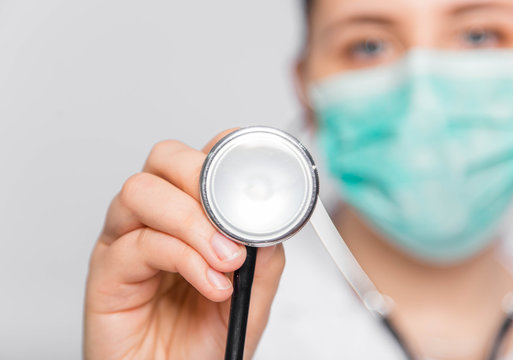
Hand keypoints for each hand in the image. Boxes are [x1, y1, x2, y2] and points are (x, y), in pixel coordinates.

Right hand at [84, 130, 284, 359]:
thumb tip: (269, 224)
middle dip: (202, 177)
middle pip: (165, 158)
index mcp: (189, 213)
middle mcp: (155, 218)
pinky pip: (138, 243)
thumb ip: (263, 257)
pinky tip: (210, 282)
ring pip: (142, 191)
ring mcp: (126, 240)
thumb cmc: (204, 339)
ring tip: (225, 259)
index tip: (254, 175)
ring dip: (192, 221)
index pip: (200, 159)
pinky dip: (183, 258)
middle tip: (232, 216)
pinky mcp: (106, 272)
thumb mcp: (250, 295)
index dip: (224, 152)